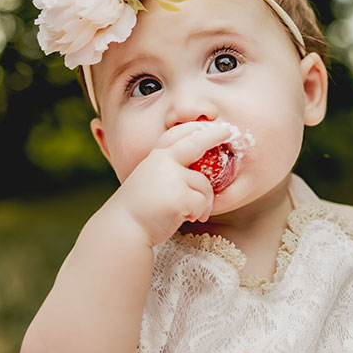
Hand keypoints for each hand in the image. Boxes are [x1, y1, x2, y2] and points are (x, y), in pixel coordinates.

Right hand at [107, 122, 233, 245]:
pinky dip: (198, 213)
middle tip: (228, 131)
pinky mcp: (180, 196)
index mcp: (155, 157)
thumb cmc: (139, 208)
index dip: (193, 128)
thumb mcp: (150, 180)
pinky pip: (203, 203)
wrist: (125, 227)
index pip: (175, 135)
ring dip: (203, 202)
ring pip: (204, 185)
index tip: (209, 125)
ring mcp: (172, 177)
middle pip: (196, 143)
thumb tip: (195, 168)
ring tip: (189, 212)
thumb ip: (168, 170)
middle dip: (214, 134)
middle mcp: (163, 162)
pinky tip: (183, 218)